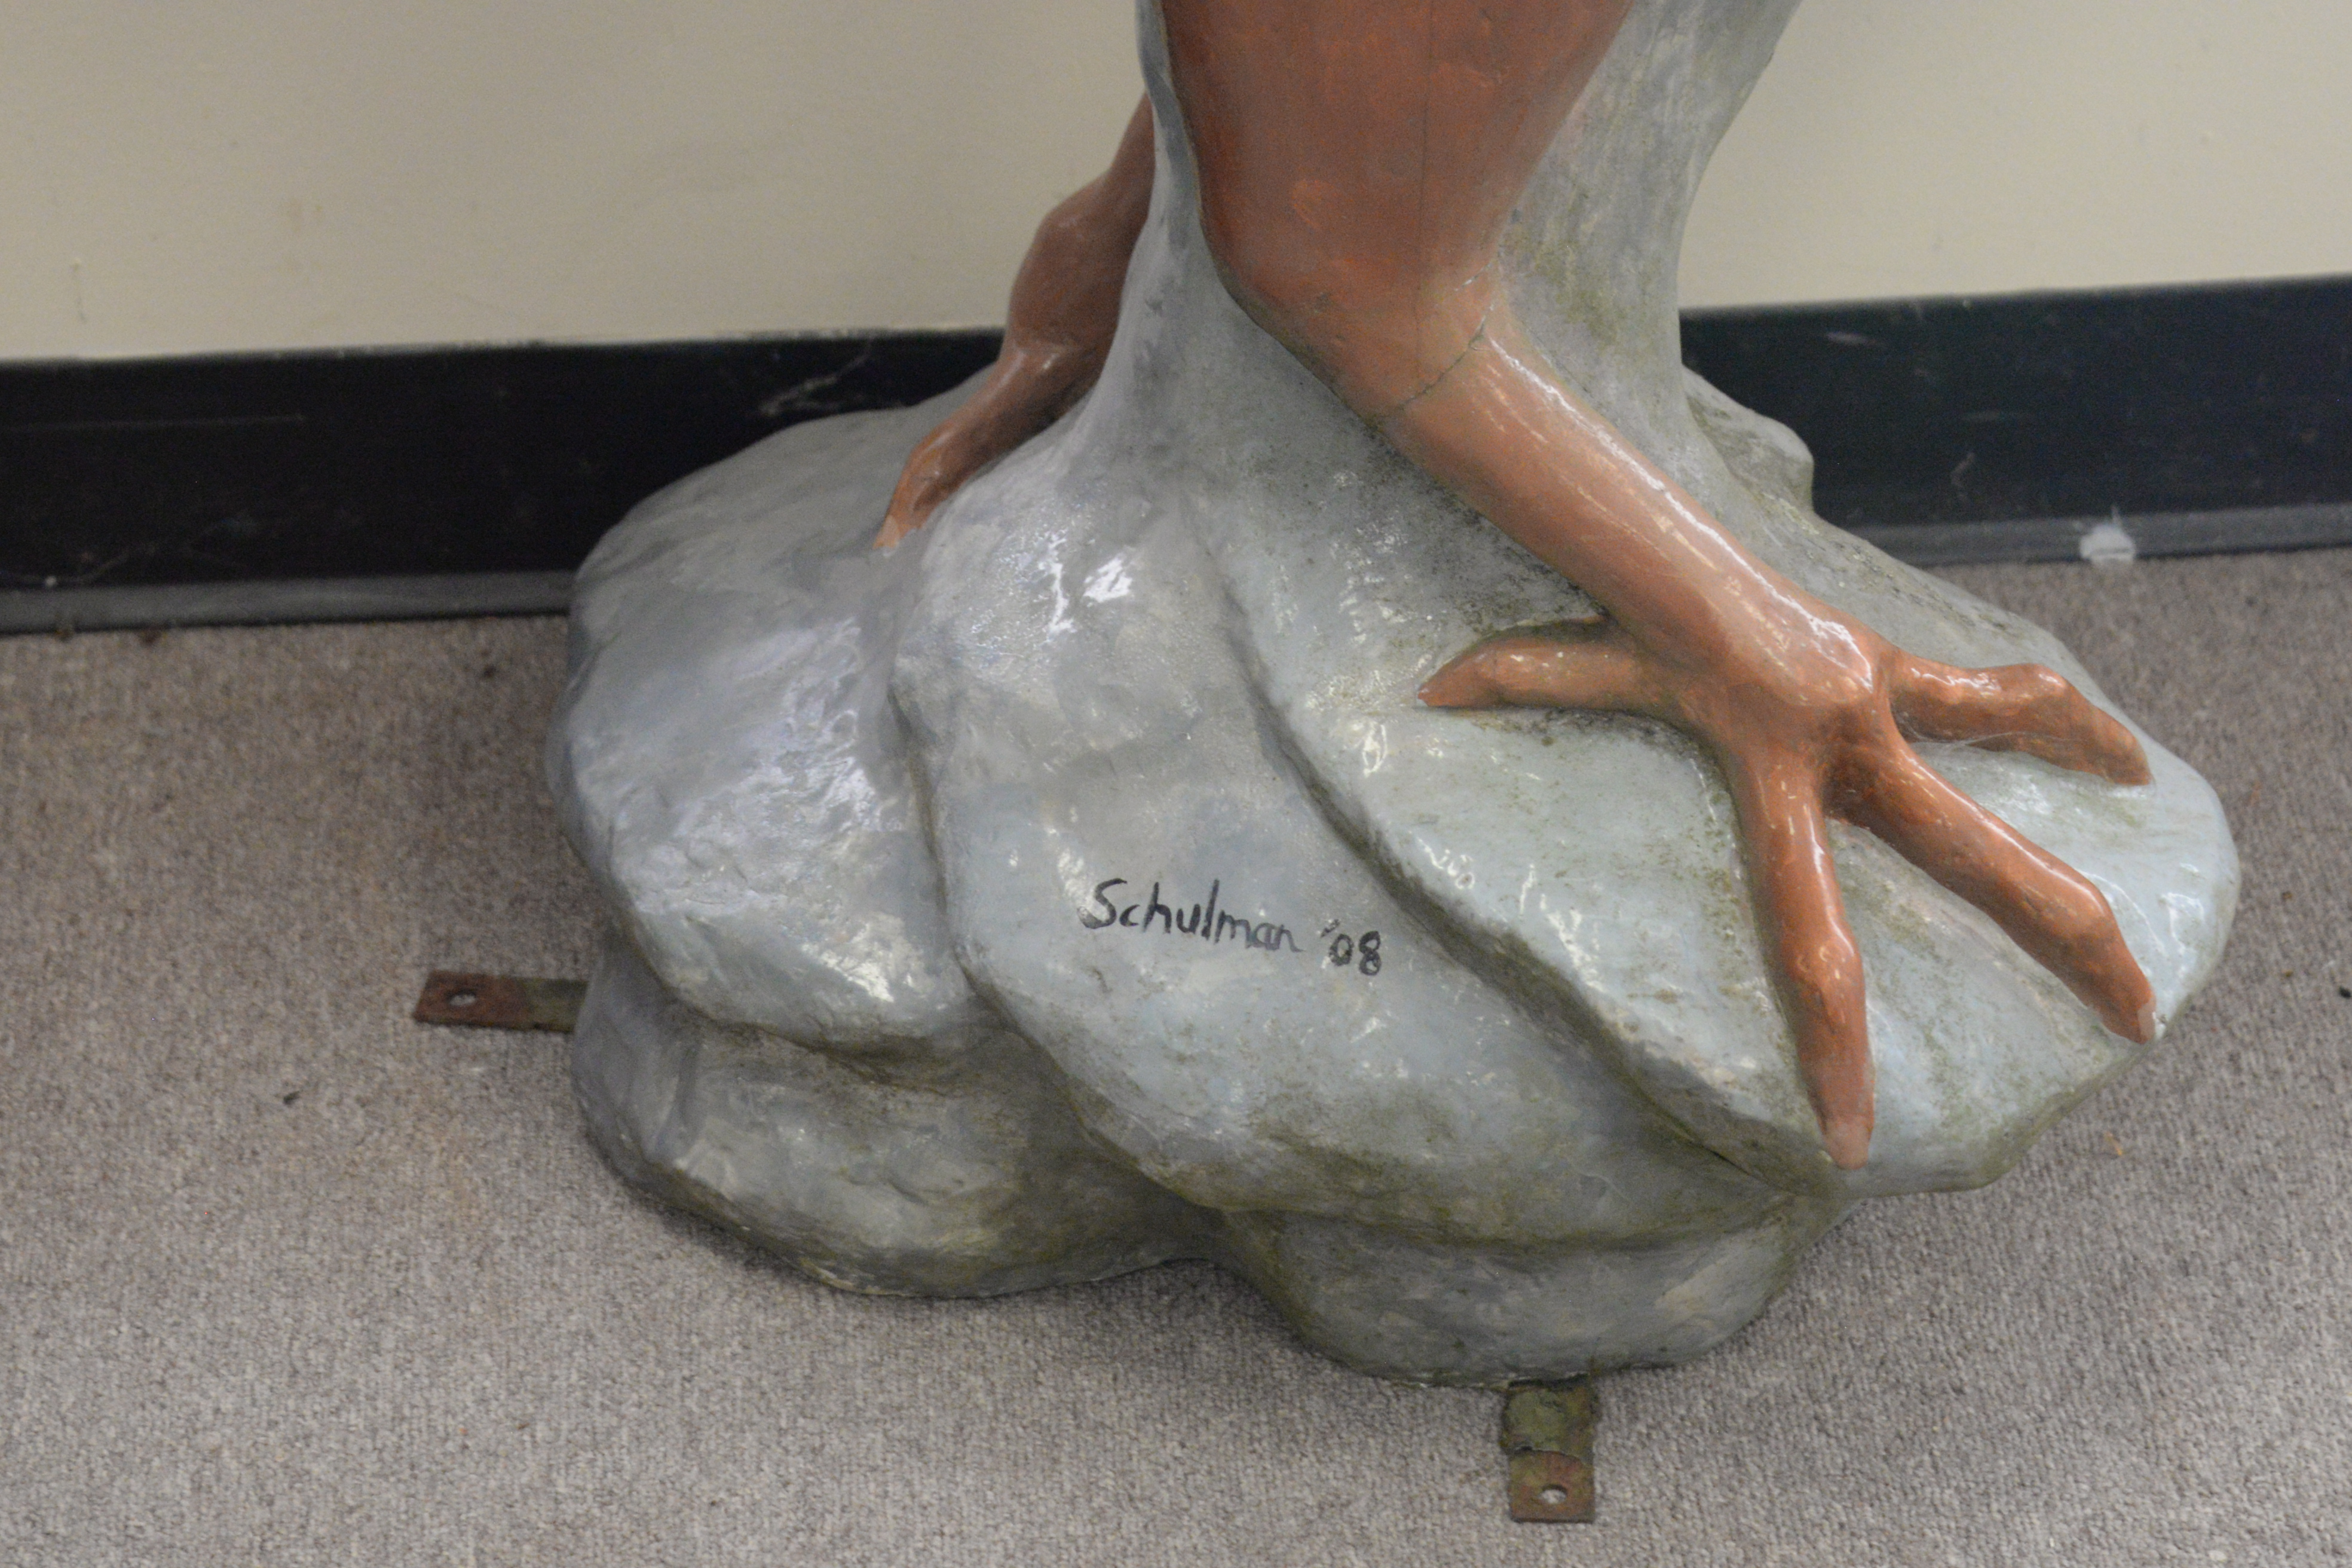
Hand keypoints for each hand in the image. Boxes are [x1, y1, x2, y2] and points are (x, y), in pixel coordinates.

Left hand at [1420, 580, 2155, 1170]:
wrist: (1667, 536)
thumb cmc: (1617, 620)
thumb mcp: (1572, 672)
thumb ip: (1516, 690)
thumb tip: (1424, 697)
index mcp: (1773, 780)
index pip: (1812, 939)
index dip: (1835, 1045)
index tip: (1857, 1140)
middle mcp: (1847, 745)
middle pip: (1969, 856)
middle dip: (2061, 939)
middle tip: (2139, 1021)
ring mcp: (1884, 701)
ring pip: (2008, 745)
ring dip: (2086, 783)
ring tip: (2150, 826)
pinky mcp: (1899, 665)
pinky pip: (1994, 690)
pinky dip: (2057, 716)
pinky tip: (2119, 751)